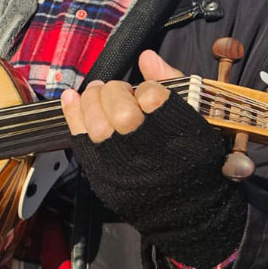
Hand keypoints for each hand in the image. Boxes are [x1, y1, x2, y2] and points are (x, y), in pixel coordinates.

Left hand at [61, 49, 244, 267]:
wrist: (187, 212)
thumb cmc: (192, 160)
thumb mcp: (195, 118)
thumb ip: (171, 82)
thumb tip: (146, 56)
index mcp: (180, 135)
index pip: (153, 96)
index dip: (146, 90)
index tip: (145, 93)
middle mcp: (150, 152)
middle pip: (121, 109)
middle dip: (115, 92)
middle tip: (117, 90)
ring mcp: (123, 165)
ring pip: (97, 123)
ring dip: (93, 100)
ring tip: (98, 94)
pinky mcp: (103, 174)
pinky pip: (80, 137)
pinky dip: (72, 113)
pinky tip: (72, 97)